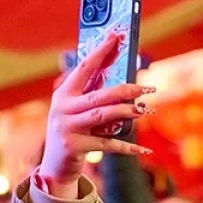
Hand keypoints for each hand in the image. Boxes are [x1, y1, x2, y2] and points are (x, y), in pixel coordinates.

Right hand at [41, 30, 153, 198]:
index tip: (117, 36)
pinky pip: (107, 145)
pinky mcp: (75, 147)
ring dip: (127, 112)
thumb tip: (124, 78)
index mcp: (63, 94)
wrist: (54, 166)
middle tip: (147, 88)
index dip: (101, 51)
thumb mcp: (76, 111)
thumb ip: (94, 95)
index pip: (84, 68)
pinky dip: (126, 147)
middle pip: (99, 95)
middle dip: (125, 89)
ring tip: (145, 110)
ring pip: (103, 116)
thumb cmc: (72, 132)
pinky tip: (143, 150)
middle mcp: (63, 109)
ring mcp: (67, 128)